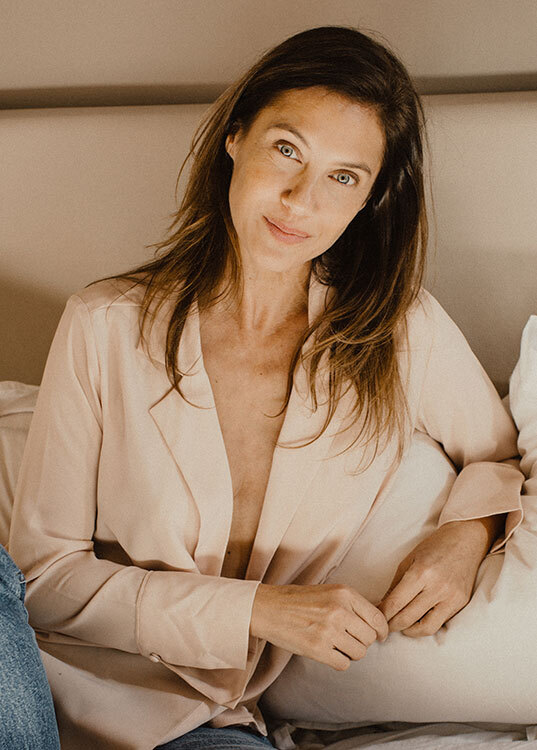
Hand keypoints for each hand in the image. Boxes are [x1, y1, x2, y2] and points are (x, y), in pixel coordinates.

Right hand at [250, 583, 387, 670]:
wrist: (269, 608)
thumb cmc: (298, 600)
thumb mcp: (329, 592)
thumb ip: (352, 604)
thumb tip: (378, 623)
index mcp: (344, 593)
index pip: (377, 618)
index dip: (382, 631)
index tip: (380, 636)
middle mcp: (339, 610)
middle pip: (370, 638)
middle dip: (362, 642)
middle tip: (348, 639)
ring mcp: (329, 630)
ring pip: (359, 653)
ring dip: (350, 653)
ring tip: (336, 644)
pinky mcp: (318, 648)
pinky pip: (344, 664)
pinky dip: (338, 661)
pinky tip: (328, 652)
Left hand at [378, 518, 496, 636]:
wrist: (465, 539)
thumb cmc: (434, 547)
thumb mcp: (409, 560)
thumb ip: (395, 585)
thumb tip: (382, 607)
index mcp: (421, 573)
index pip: (396, 603)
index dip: (382, 614)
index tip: (375, 618)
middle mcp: (437, 587)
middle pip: (407, 618)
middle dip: (392, 625)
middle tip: (384, 625)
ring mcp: (451, 597)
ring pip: (425, 628)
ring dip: (409, 631)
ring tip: (400, 626)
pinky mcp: (461, 603)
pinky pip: (440, 623)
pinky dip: (425, 626)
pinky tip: (417, 622)